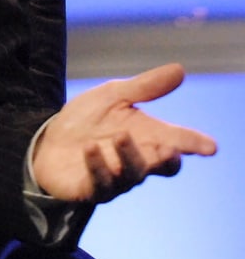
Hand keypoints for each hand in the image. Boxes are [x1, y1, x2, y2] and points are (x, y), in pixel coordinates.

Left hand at [33, 63, 217, 202]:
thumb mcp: (112, 97)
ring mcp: (117, 177)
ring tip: (120, 136)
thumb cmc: (86, 120)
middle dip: (168, 159)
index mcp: (148, 137)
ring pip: (133, 174)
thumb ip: (144, 87)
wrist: (48, 141)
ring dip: (129, 156)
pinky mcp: (93, 189)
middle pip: (164, 166)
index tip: (209, 146)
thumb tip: (179, 70)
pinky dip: (97, 166)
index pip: (178, 142)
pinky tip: (90, 149)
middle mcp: (138, 160)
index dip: (195, 144)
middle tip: (170, 149)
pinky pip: (100, 183)